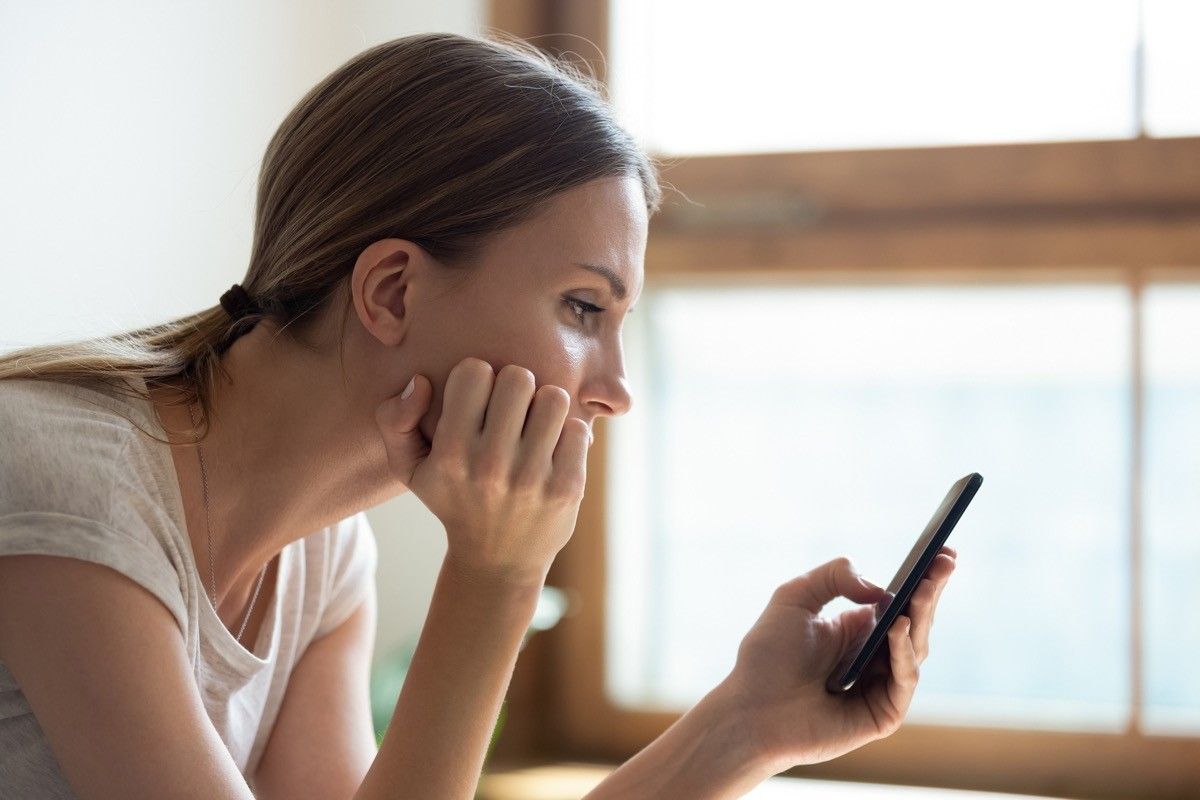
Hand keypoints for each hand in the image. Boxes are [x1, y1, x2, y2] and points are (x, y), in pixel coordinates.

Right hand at [374, 358, 591, 583]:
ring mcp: (531, 479)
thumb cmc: (453, 500)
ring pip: (554, 398)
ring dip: (546, 407)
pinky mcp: (567, 488)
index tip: (480, 400)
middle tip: (513, 409)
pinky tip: (553, 450)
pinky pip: (578, 429)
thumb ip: (394, 420)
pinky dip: (568, 434)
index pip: (474, 372)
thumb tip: (421, 381)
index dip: (479, 378)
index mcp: (450, 454)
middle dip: (516, 387)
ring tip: (535, 425)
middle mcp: (490, 466)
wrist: (498, 562)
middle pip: (518, 378)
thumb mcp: (409, 469)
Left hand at [718, 549, 956, 771]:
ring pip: (915, 648)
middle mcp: (873, 657)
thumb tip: (878, 590)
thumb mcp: (794, 597)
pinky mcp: (882, 714)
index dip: (922, 578)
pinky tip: (896, 626)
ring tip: (922, 588)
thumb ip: (834, 576)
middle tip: (946, 561)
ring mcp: (880, 686)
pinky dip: (904, 653)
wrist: (750, 711)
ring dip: (921, 616)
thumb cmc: (767, 658)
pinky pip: (904, 680)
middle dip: (931, 591)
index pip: (898, 601)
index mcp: (856, 630)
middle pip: (914, 621)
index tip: (942, 551)